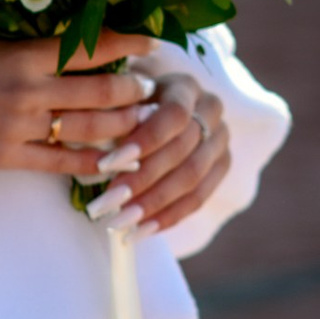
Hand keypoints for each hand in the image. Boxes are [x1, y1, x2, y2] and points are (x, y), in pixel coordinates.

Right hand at [0, 34, 164, 185]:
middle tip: (151, 90)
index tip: (152, 45)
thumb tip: (89, 49)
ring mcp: (17, 126)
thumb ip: (38, 51)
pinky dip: (92, 162)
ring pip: (88, 128)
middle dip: (134, 91)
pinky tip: (113, 160)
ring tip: (140, 122)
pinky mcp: (7, 156)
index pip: (90, 48)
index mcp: (24, 55)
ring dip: (122, 126)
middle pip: (101, 91)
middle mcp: (26, 89)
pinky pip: (62, 163)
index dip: (127, 45)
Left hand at [88, 66, 229, 237]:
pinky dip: (168, 217)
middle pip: (183, 152)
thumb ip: (112, 115)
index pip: (174, 116)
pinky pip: (199, 198)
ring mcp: (220, 140)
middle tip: (106, 203)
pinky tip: (140, 231)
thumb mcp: (118, 97)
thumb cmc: (127, 101)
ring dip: (153, 205)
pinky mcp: (222, 166)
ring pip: (193, 179)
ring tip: (120, 223)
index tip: (107, 165)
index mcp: (184, 87)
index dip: (144, 141)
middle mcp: (210, 110)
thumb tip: (96, 149)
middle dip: (142, 181)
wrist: (155, 105)